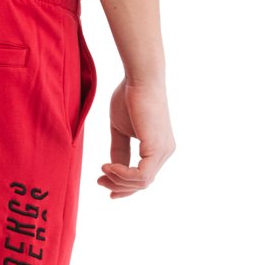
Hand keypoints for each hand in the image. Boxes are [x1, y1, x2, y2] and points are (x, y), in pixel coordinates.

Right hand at [97, 78, 175, 197]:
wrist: (138, 78)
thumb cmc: (129, 97)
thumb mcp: (120, 131)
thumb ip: (119, 151)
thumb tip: (112, 170)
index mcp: (158, 148)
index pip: (143, 177)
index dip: (123, 186)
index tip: (102, 183)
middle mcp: (165, 151)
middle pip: (142, 184)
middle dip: (118, 186)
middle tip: (99, 181)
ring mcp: (164, 151)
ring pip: (142, 183)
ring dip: (118, 180)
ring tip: (103, 169)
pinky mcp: (157, 148)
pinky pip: (141, 175)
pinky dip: (122, 174)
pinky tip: (109, 166)